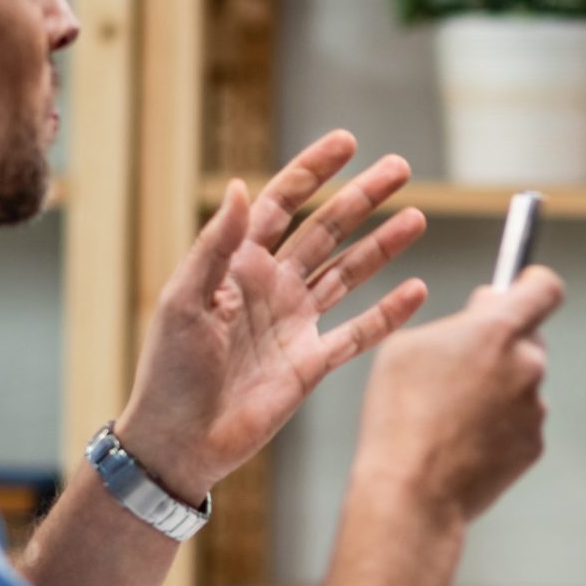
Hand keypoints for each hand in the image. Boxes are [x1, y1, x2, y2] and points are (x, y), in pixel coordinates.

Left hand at [114, 132, 428, 496]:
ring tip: (416, 218)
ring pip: (348, 273)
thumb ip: (215, 246)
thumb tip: (242, 188)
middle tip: (400, 168)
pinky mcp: (311, 364)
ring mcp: (294, 324)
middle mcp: (271, 288)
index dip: (313, 172)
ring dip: (381, 246)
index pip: (282, 205)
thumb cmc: (168, 372)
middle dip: (362, 198)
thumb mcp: (182, 301)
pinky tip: (416, 289)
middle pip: (326, 230)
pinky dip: (388, 313)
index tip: (347, 143)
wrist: (179, 442)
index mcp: (237, 265)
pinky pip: (357, 333)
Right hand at [352, 268, 563, 524]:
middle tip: (461, 362)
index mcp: (498, 330)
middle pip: (529, 337)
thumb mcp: (408, 345)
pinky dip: (498, 424)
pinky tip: (462, 438)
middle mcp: (528, 365)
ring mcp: (535, 408)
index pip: (545, 288)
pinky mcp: (534, 445)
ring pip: (522, 382)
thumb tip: (488, 310)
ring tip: (450, 411)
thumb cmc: (399, 413)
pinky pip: (519, 420)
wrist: (411, 491)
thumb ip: (459, 320)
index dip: (532, 285)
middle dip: (501, 344)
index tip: (518, 290)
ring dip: (497, 387)